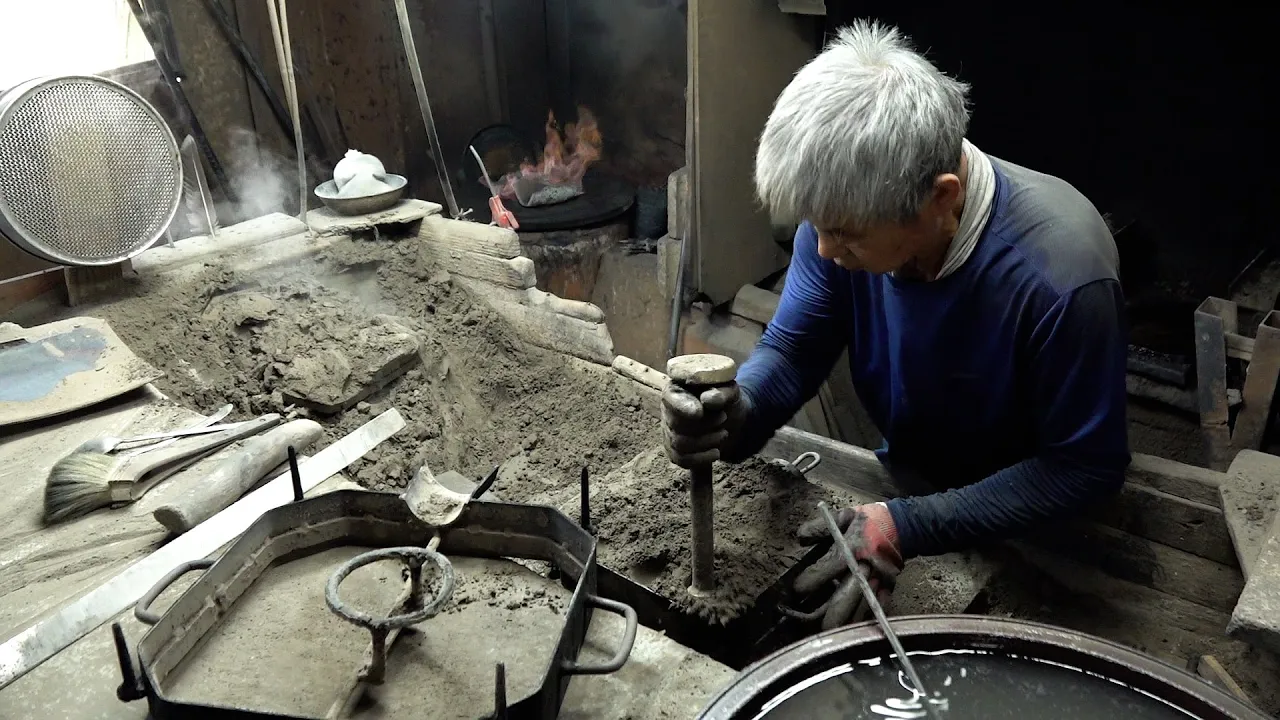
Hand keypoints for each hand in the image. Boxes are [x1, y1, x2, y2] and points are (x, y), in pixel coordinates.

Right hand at [661, 382, 747, 467]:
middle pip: (676, 424)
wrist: (731, 415)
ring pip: (678, 443)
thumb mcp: (730, 390)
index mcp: (677, 387)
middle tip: (724, 418)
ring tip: (723, 434)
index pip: (671, 398)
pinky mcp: (674, 448)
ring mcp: (669, 429)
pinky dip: (700, 459)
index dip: (683, 407)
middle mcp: (667, 408)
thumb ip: (721, 392)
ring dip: (704, 442)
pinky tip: (716, 453)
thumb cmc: (726, 397)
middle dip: (703, 425)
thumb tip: (708, 400)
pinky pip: (680, 459)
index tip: (699, 413)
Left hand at [793, 503, 903, 629]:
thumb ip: (818, 528)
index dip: (805, 585)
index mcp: (849, 550)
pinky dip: (859, 622)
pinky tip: (847, 626)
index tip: (797, 589)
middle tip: (806, 619)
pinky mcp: (888, 590)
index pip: (820, 575)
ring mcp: (877, 583)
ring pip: (856, 614)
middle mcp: (862, 570)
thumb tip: (800, 538)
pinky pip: (874, 613)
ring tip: (824, 627)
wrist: (903, 525)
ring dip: (840, 624)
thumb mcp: (842, 515)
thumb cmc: (868, 522)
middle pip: (840, 604)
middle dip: (821, 617)